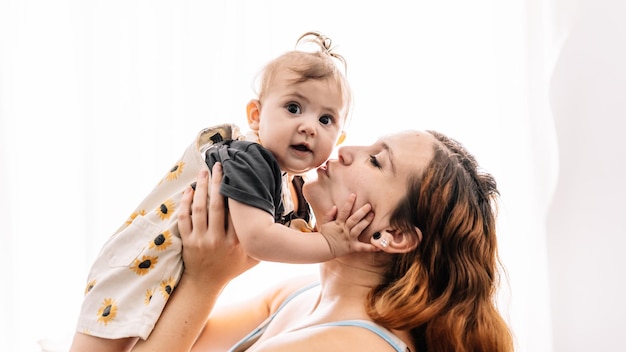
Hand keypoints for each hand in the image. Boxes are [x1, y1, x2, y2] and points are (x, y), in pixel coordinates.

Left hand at [178, 163, 258, 287]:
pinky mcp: (187, 241)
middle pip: (217, 205)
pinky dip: (186, 202)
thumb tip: (285, 225)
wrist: (205, 284)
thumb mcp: (253, 259)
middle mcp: (218, 240)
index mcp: (237, 242)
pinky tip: (190, 190)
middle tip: (219, 166)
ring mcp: (201, 240)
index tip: (237, 176)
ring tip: (204, 172)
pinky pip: (184, 218)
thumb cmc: (231, 269)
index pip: (236, 212)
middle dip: (218, 182)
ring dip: (202, 188)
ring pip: (199, 209)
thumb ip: (266, 244)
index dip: (235, 192)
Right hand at [318, 194, 376, 256]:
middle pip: (354, 219)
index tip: (354, 195)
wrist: (323, 248)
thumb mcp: (324, 223)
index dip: (349, 203)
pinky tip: (378, 246)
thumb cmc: (325, 235)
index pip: (344, 211)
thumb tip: (335, 206)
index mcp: (338, 223)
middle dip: (361, 212)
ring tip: (372, 215)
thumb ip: (329, 214)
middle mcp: (345, 230)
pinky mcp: (352, 247)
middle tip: (368, 205)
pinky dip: (370, 247)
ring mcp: (349, 238)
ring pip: (359, 229)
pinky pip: (362, 247)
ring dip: (366, 222)